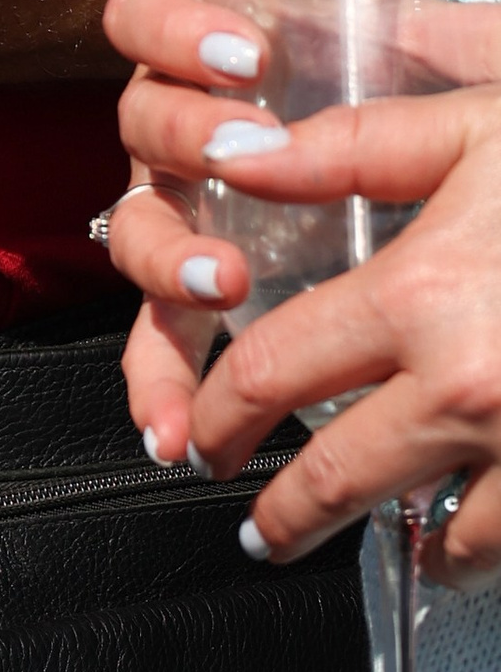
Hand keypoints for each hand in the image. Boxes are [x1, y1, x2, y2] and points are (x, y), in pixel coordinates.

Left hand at [102, 0, 500, 586]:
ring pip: (447, 538)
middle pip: (339, 480)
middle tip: (259, 530)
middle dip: (285, 514)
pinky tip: (473, 538)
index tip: (200, 436)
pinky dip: (489, 546)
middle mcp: (471, 394)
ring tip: (388, 538)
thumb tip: (236, 151)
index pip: (274, 375)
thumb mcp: (480, 125)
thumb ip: (349, 145)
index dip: (219, 412)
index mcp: (422, 299)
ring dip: (406, 541)